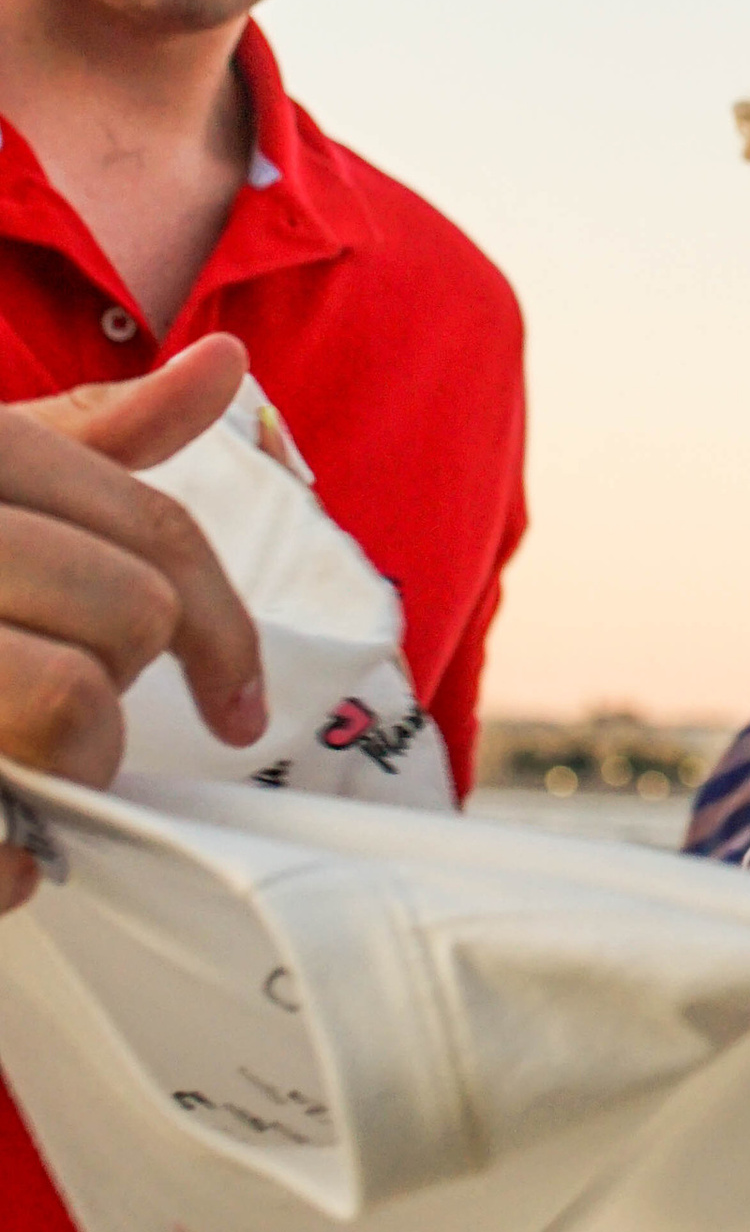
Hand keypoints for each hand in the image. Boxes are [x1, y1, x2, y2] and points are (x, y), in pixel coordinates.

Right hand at [0, 339, 265, 913]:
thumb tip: (224, 367)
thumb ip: (87, 436)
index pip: (155, 535)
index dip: (224, 630)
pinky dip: (8, 863)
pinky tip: (7, 864)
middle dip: (119, 695)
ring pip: (71, 701)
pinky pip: (1, 820)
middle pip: (126, 617)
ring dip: (69, 770)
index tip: (242, 707)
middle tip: (64, 732)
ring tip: (21, 782)